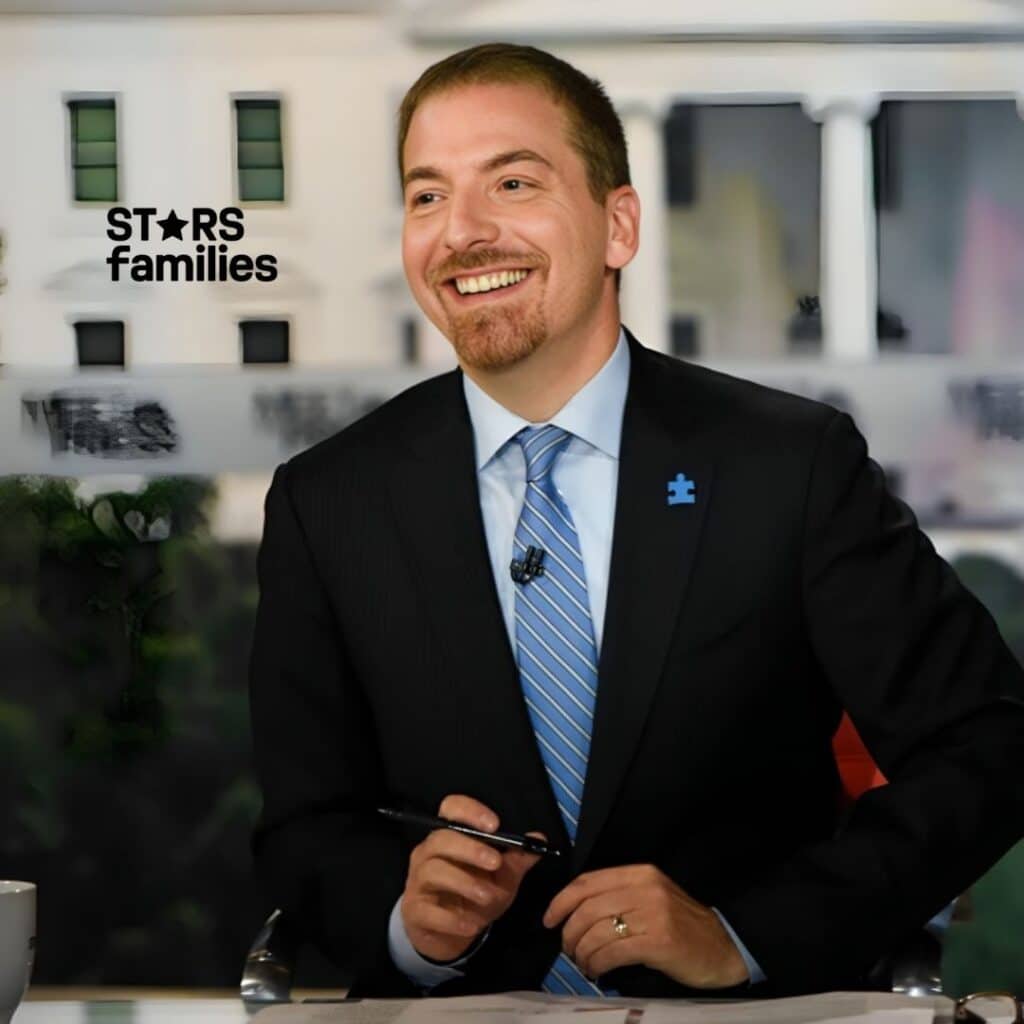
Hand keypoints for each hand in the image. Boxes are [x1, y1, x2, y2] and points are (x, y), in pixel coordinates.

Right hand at [400, 794, 544, 962]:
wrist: (449, 936)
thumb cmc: (474, 897)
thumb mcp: (501, 878)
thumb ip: (517, 859)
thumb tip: (539, 839)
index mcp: (449, 836)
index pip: (451, 808)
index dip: (470, 812)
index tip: (494, 825)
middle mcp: (428, 853)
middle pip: (441, 839)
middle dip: (470, 849)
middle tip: (495, 863)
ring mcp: (418, 881)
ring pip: (434, 870)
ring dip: (464, 882)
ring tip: (488, 896)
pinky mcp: (415, 911)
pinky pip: (429, 910)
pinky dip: (452, 918)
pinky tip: (471, 925)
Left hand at [542, 864, 748, 987]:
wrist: (723, 946)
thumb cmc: (682, 925)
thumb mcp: (651, 898)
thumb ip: (619, 896)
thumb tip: (575, 912)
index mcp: (640, 874)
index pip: (588, 881)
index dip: (561, 901)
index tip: (549, 919)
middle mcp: (645, 889)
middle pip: (587, 908)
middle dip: (569, 933)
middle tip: (568, 950)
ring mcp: (652, 914)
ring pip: (596, 932)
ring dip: (581, 953)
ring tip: (584, 964)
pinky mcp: (658, 942)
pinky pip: (612, 953)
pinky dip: (597, 965)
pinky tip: (597, 972)